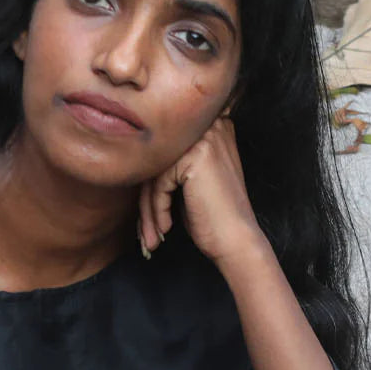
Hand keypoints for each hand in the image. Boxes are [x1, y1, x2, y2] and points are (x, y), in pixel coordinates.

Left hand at [136, 112, 268, 268]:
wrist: (237, 241)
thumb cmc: (214, 219)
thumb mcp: (189, 184)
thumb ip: (169, 165)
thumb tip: (133, 163)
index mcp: (212, 130)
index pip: (166, 152)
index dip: (152, 186)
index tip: (149, 216)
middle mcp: (211, 128)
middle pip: (159, 160)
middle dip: (147, 200)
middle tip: (146, 231)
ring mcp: (205, 140)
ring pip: (156, 172)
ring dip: (148, 208)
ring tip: (151, 235)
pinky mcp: (196, 156)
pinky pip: (160, 181)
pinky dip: (158, 208)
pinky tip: (166, 226)